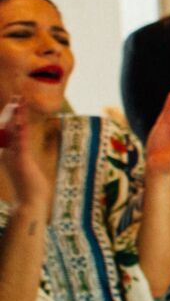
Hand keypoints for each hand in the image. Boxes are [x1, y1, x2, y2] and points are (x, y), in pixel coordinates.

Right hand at [0, 97, 50, 211]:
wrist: (30, 203)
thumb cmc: (30, 189)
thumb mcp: (26, 170)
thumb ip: (22, 160)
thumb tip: (23, 154)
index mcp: (9, 155)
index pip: (8, 132)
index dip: (10, 118)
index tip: (15, 104)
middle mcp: (7, 154)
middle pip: (8, 128)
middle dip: (12, 112)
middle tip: (17, 96)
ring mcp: (13, 157)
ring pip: (14, 132)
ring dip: (17, 116)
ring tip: (20, 101)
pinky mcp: (20, 160)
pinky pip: (20, 141)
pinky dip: (20, 129)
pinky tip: (21, 119)